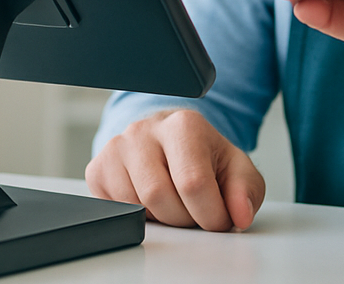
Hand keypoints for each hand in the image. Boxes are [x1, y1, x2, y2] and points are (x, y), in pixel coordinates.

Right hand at [85, 109, 264, 230]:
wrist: (172, 142)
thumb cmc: (204, 156)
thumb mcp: (236, 169)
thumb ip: (246, 190)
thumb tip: (240, 214)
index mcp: (184, 125)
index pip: (193, 183)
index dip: (210, 214)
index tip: (218, 218)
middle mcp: (145, 129)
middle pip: (160, 196)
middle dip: (184, 218)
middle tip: (195, 211)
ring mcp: (117, 146)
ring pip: (135, 205)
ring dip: (161, 219)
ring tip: (174, 202)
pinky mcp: (98, 167)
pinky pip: (115, 208)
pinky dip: (137, 214)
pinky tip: (151, 199)